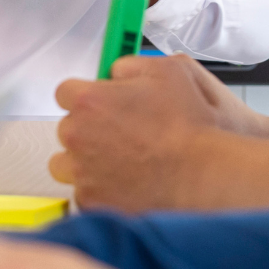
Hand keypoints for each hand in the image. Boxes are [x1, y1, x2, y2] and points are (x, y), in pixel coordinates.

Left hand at [51, 56, 268, 211]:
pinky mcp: (92, 202)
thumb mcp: (167, 70)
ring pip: (67, 165)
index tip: (101, 102)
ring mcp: (82, 173)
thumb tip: (115, 73)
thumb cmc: (189, 125)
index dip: (86, 96)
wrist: (202, 175)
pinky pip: (85, 194)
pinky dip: (100, 190)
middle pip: (68, 129)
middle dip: (89, 130)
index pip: (66, 92)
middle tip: (122, 134)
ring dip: (86, 162)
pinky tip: (128, 184)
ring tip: (121, 162)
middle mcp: (77, 136)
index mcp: (90, 101)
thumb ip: (130, 66)